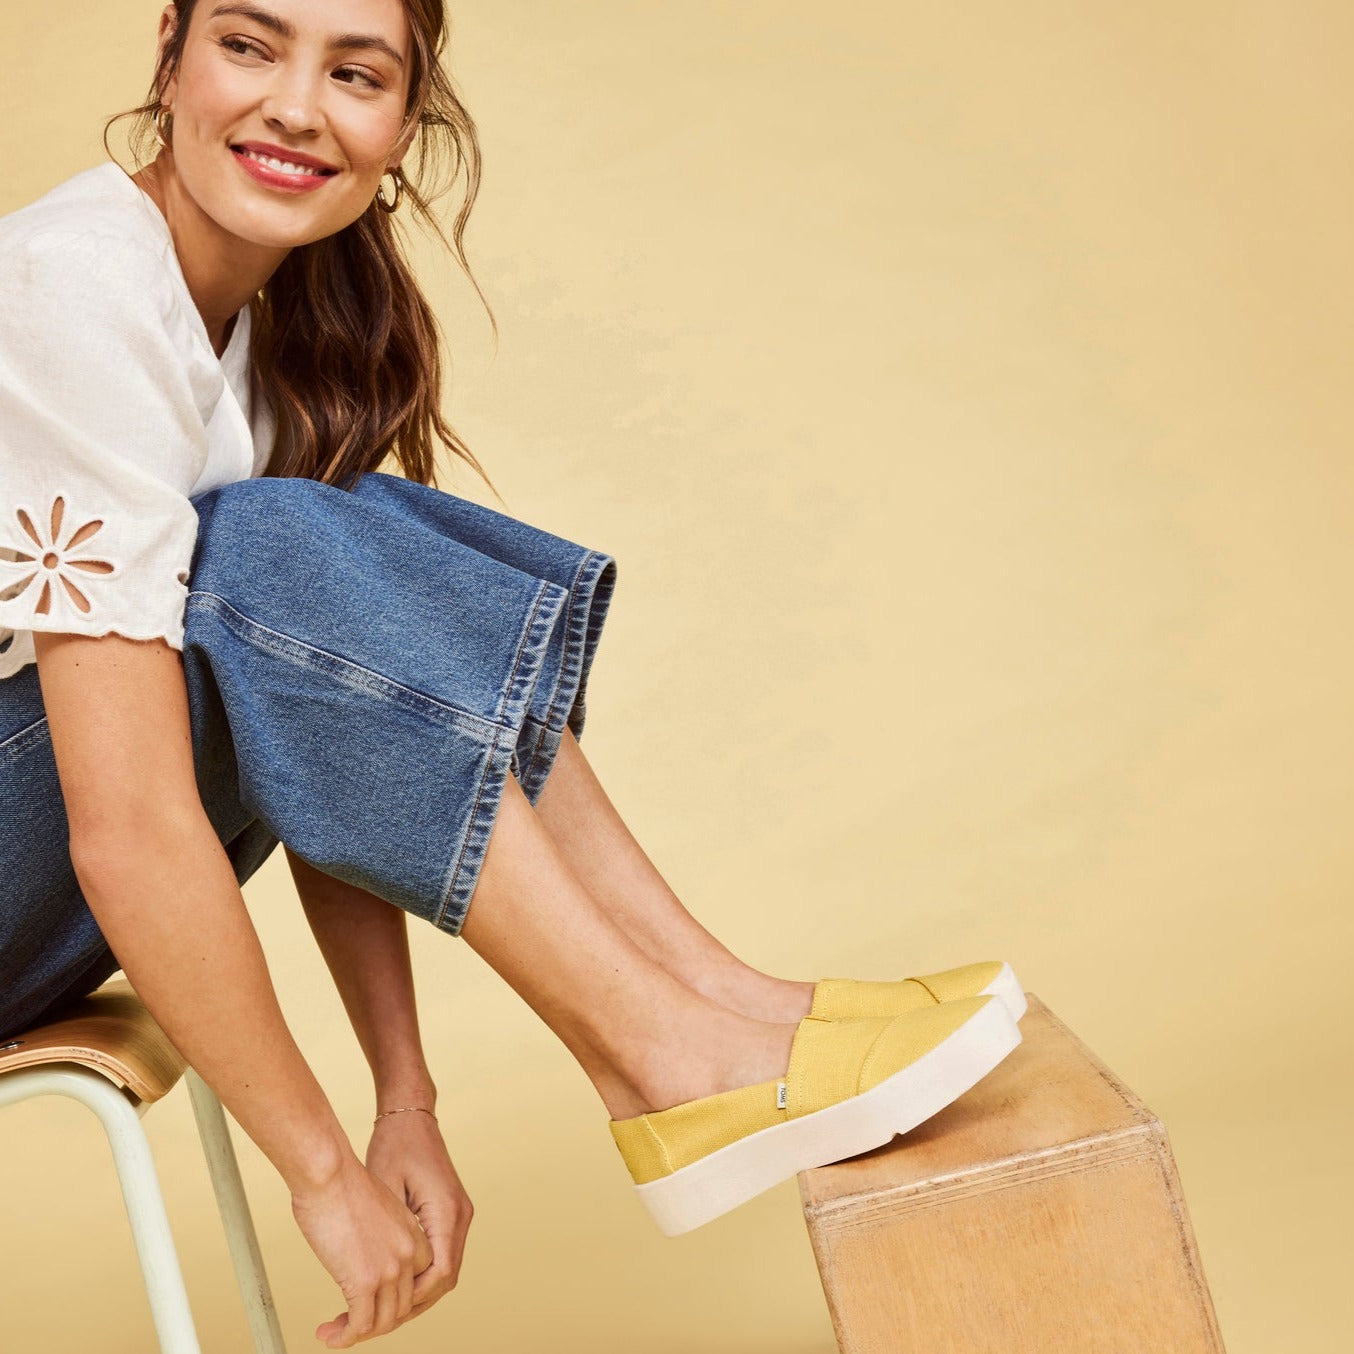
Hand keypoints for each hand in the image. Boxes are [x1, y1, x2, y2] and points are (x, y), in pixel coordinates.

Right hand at [290, 1149, 433, 1347]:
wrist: (329, 1172)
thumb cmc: (340, 1182)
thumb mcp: (374, 1208)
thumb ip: (378, 1232)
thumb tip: (363, 1248)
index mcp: (413, 1233)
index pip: (416, 1282)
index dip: (394, 1299)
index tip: (369, 1304)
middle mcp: (409, 1253)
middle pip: (402, 1306)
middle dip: (375, 1321)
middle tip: (348, 1323)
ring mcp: (391, 1269)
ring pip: (384, 1321)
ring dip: (358, 1333)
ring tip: (334, 1332)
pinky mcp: (366, 1281)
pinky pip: (360, 1325)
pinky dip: (344, 1337)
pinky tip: (328, 1335)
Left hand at [356, 1108, 473, 1329]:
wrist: (410, 1115)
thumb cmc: (393, 1144)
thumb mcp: (384, 1187)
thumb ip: (389, 1233)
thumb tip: (378, 1278)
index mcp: (447, 1210)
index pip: (440, 1273)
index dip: (412, 1299)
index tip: (379, 1313)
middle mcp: (460, 1216)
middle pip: (444, 1279)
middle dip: (411, 1305)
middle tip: (373, 1322)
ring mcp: (459, 1215)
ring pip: (444, 1272)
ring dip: (415, 1293)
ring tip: (379, 1310)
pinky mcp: (449, 1213)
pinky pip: (440, 1257)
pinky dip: (419, 1276)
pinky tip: (392, 1284)